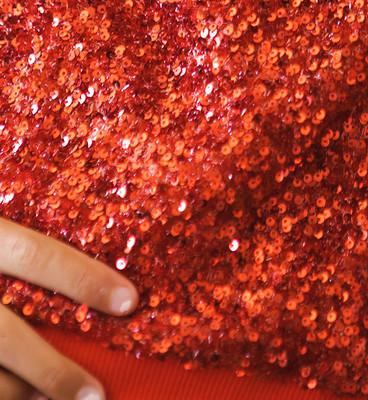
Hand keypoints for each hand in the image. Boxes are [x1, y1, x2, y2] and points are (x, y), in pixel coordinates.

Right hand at [0, 216, 138, 399]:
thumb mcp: (0, 215)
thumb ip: (27, 229)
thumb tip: (90, 212)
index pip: (35, 256)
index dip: (82, 279)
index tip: (129, 301)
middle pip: (8, 337)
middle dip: (52, 370)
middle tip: (95, 396)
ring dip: (25, 393)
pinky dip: (4, 392)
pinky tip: (27, 397)